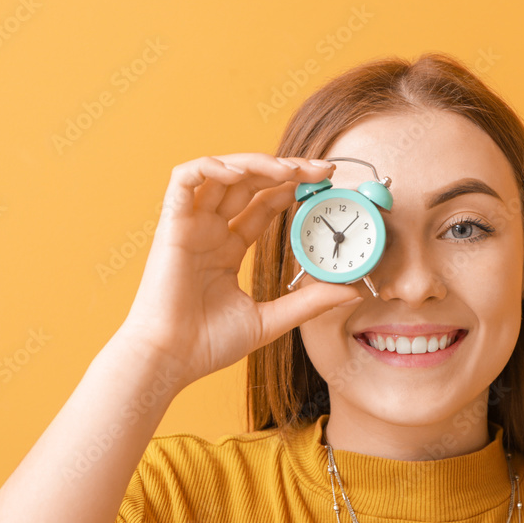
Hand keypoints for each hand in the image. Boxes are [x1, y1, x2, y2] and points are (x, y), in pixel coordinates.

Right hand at [113, 154, 361, 393]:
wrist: (171, 360)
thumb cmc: (208, 344)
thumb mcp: (272, 319)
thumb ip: (310, 301)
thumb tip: (353, 291)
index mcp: (228, 249)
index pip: (264, 204)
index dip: (293, 188)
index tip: (327, 184)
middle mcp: (209, 231)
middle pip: (249, 182)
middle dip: (286, 169)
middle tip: (322, 170)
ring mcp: (190, 225)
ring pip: (221, 172)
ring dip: (256, 162)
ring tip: (290, 170)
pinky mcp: (171, 225)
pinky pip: (184, 178)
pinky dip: (211, 166)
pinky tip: (240, 172)